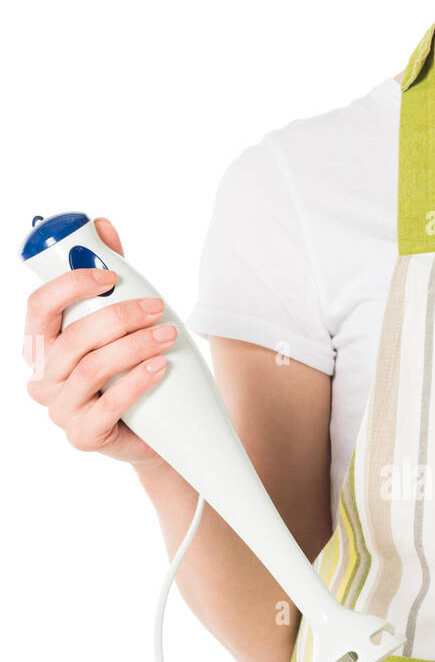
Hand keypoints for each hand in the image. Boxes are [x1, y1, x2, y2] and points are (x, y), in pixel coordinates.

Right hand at [23, 217, 176, 467]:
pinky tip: (159, 367)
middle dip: (119, 317)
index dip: (70, 285)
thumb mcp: (117, 322)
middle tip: (157, 309)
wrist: (154, 433)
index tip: (110, 276)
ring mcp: (60, 410)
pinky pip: (108, 406)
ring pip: (93, 369)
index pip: (39, 306)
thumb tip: (102, 225)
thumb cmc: (127, 371)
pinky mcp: (84, 436)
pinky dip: (137, 382)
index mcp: (41, 344)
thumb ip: (108, 277)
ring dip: (134, 347)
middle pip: (73, 338)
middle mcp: (43, 377)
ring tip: (168, 337)